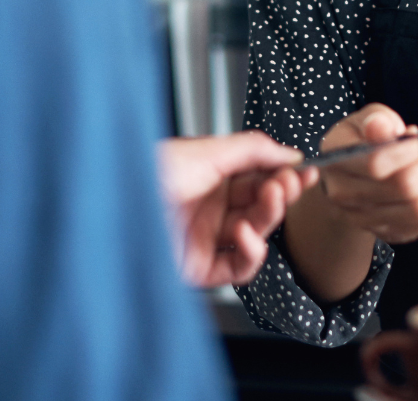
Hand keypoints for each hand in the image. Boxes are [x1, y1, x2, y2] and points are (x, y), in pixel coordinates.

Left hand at [157, 132, 317, 287]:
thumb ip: (253, 149)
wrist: (112, 207)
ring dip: (269, 217)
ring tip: (271, 198)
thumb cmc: (147, 173)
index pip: (257, 177)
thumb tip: (289, 152)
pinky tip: (246, 234)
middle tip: (292, 183)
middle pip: (260, 206)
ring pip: (255, 235)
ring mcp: (204, 239)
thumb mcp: (206, 149)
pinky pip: (238, 269)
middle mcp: (207, 207)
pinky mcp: (199, 269)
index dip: (283, 174)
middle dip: (281, 194)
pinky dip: (251, 253)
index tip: (305, 169)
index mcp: (208, 176)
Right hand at [313, 104, 417, 244]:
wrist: (351, 179)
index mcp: (335, 161)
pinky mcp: (389, 233)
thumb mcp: (366, 120)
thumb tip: (380, 127)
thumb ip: (376, 118)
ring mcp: (364, 220)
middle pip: (404, 188)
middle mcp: (343, 195)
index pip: (375, 164)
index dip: (406, 150)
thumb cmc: (362, 141)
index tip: (413, 138)